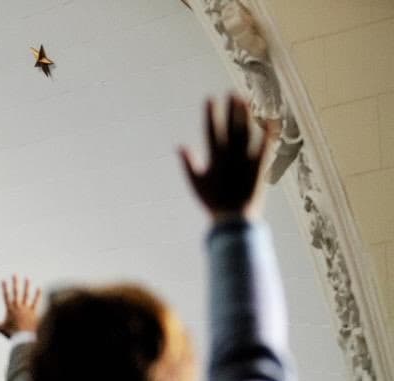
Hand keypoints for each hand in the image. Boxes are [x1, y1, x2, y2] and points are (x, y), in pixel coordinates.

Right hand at [0, 275, 40, 337]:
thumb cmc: (11, 334)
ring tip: (27, 278)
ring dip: (27, 286)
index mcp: (10, 309)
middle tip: (15, 274)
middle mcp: (18, 307)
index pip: (6, 296)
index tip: (3, 280)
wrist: (23, 339)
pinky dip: (37, 295)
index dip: (4, 287)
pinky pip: (36, 302)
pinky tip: (39, 288)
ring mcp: (26, 309)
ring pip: (26, 295)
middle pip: (16, 292)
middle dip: (15, 282)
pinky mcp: (33, 312)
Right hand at [179, 95, 274, 221]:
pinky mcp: (259, 167)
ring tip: (245, 101)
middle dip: (231, 110)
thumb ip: (189, 164)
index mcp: (214, 159)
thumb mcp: (196, 183)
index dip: (210, 114)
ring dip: (246, 116)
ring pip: (246, 133)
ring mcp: (245, 160)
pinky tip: (270, 120)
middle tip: (232, 92)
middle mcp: (230, 156)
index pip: (211, 131)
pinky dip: (267, 133)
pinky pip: (264, 147)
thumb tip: (180, 146)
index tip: (209, 98)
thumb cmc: (213, 202)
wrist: (234, 218)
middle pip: (231, 128)